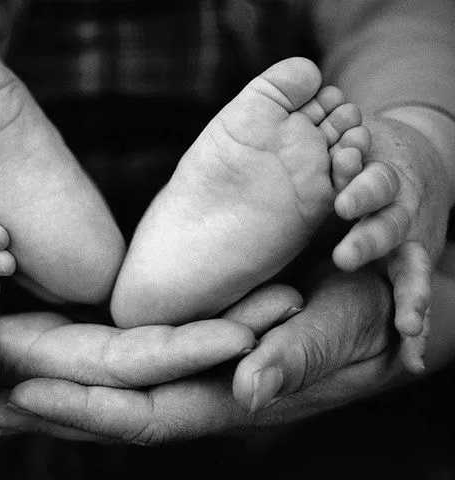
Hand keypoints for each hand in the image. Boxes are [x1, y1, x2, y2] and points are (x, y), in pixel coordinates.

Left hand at [0, 271, 397, 442]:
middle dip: (41, 408)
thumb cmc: (364, 313)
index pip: (144, 414)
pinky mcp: (187, 344)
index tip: (21, 396)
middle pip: (107, 408)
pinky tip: (42, 353)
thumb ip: (300, 359)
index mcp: (228, 396)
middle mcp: (199, 388)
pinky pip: (125, 359)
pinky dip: (78, 361)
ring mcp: (190, 369)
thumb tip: (250, 388)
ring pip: (107, 387)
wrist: (374, 296)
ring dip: (47, 387)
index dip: (83, 410)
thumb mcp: (341, 327)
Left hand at [333, 117, 447, 371]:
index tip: (345, 200)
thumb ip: (328, 139)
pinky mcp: (407, 261)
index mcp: (370, 179)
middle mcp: (392, 210)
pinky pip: (409, 293)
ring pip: (407, 264)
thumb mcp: (347, 140)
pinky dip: (413, 321)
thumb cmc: (357, 153)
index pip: (369, 182)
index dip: (361, 189)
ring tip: (408, 325)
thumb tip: (298, 84)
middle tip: (349, 255)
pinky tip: (410, 357)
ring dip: (408, 292)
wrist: (401, 156)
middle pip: (385, 223)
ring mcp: (405, 238)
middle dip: (371, 238)